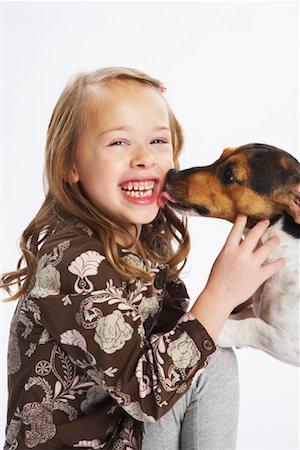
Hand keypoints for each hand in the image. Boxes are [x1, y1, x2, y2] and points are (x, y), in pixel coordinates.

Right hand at [191, 214, 284, 340]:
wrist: (219, 296)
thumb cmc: (217, 279)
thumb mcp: (221, 259)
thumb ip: (231, 249)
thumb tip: (243, 239)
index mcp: (228, 249)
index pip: (236, 230)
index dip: (241, 220)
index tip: (246, 215)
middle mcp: (240, 254)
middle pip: (254, 234)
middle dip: (262, 226)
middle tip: (266, 222)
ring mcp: (250, 265)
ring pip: (267, 248)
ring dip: (274, 241)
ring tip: (277, 238)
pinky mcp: (258, 276)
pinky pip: (273, 267)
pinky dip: (279, 263)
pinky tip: (282, 260)